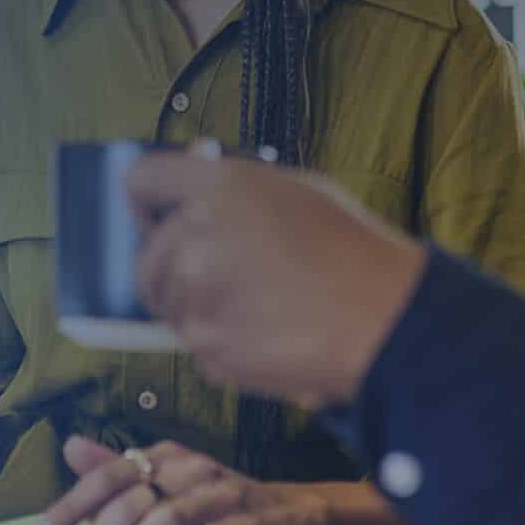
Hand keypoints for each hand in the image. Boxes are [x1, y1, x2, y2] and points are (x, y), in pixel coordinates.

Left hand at [40, 436, 329, 524]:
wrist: (285, 513)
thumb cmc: (215, 500)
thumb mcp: (166, 480)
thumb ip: (117, 469)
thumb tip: (71, 446)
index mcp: (166, 456)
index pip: (111, 474)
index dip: (74, 503)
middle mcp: (191, 468)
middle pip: (136, 496)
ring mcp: (220, 493)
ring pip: (171, 514)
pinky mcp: (247, 521)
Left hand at [127, 148, 428, 406]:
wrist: (383, 320)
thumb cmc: (352, 252)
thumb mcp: (297, 191)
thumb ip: (234, 190)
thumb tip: (193, 194)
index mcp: (218, 185)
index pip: (141, 180)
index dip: (146, 204)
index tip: (156, 221)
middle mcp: (194, 235)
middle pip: (146, 257)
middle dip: (174, 270)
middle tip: (225, 279)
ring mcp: (195, 294)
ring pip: (169, 306)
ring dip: (198, 310)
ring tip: (257, 308)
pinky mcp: (204, 344)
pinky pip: (196, 344)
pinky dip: (221, 344)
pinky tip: (266, 333)